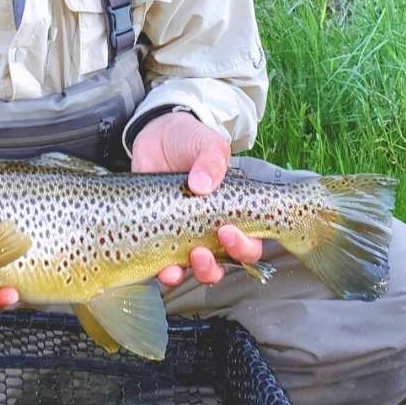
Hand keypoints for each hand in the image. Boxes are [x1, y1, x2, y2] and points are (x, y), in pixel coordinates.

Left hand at [131, 112, 262, 286]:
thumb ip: (212, 160)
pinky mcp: (157, 232)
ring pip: (195, 269)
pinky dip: (165, 272)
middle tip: (203, 252)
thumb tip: (201, 185)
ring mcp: (183, 233)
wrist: (156, 134)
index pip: (249, 243)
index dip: (244, 247)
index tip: (228, 231)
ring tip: (183, 264)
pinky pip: (164, 262)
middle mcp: (210, 228)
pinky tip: (163, 268)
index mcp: (231, 212)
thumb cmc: (190, 140)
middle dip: (216, 266)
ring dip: (192, 272)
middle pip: (224, 263)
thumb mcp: (207, 144)